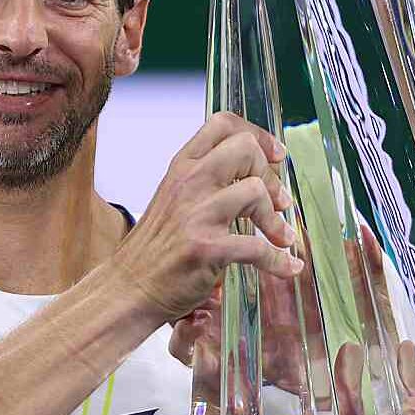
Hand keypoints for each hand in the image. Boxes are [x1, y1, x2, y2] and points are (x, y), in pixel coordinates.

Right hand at [111, 112, 303, 322]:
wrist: (127, 289)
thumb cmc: (152, 250)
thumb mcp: (173, 200)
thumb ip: (204, 182)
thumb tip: (250, 174)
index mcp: (181, 168)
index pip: (223, 125)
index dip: (258, 135)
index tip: (276, 155)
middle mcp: (188, 183)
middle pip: (245, 149)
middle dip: (270, 175)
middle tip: (278, 201)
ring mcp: (196, 214)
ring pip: (255, 191)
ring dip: (276, 219)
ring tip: (281, 237)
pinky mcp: (206, 248)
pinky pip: (257, 247)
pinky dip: (279, 259)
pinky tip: (287, 266)